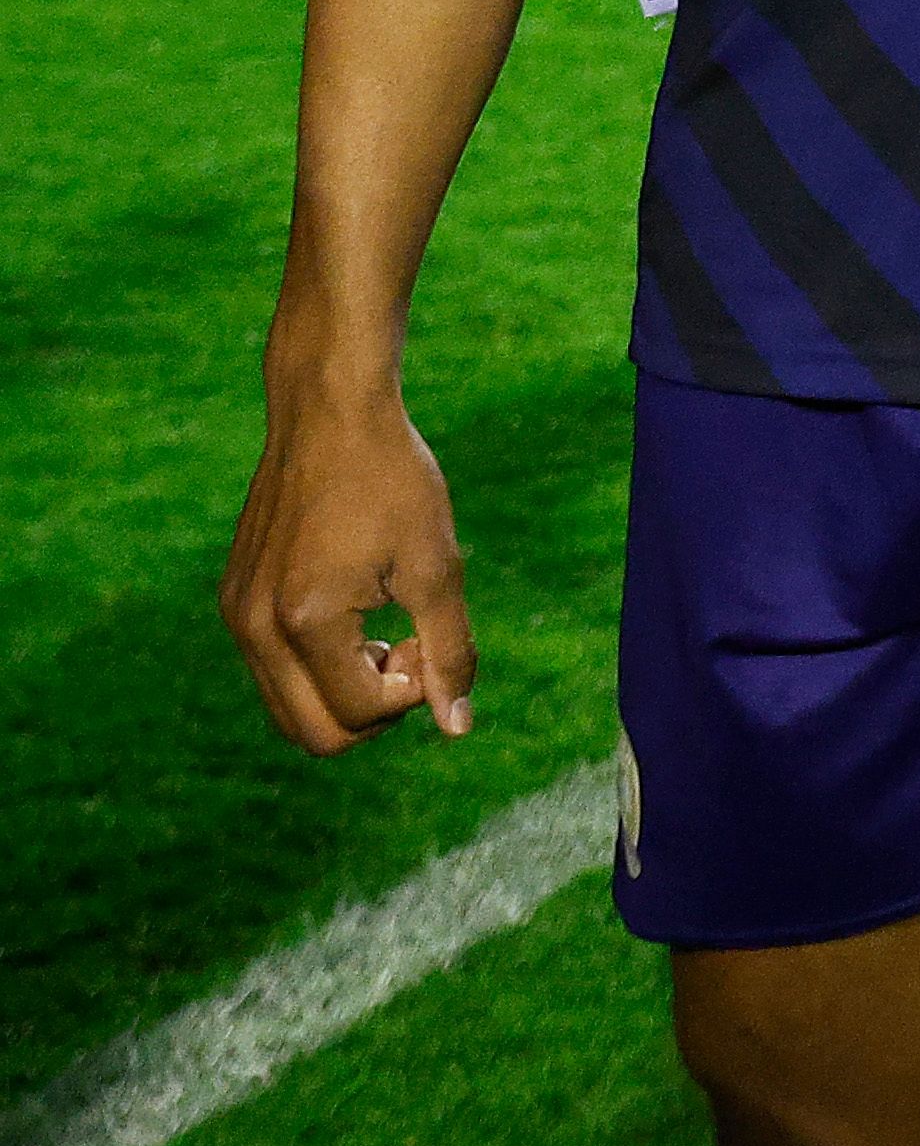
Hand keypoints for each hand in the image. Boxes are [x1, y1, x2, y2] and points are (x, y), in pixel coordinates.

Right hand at [222, 372, 478, 752]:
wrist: (330, 411)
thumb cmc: (393, 479)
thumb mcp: (438, 566)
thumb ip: (449, 651)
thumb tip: (457, 727)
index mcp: (304, 621)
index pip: (358, 715)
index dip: (412, 693)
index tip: (429, 636)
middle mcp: (254, 628)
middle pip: (312, 734)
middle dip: (375, 711)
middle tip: (410, 646)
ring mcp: (237, 615)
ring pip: (288, 709)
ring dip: (346, 692)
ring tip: (385, 631)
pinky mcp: (235, 599)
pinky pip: (273, 670)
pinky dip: (319, 667)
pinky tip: (357, 614)